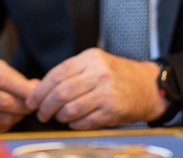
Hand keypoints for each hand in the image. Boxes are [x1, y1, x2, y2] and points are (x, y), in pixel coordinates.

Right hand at [0, 57, 36, 132]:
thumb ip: (12, 76)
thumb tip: (36, 86)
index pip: (4, 82)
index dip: (24, 90)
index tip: (38, 94)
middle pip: (4, 102)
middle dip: (23, 105)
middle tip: (33, 104)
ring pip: (1, 118)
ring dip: (16, 116)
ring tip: (19, 109)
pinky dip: (6, 124)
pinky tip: (7, 116)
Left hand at [25, 48, 166, 128]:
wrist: (150, 86)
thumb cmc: (118, 75)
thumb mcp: (96, 64)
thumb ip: (72, 73)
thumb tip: (40, 88)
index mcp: (90, 58)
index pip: (57, 74)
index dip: (40, 90)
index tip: (32, 100)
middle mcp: (99, 73)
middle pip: (61, 92)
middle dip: (46, 106)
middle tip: (41, 113)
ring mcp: (107, 93)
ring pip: (71, 109)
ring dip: (60, 116)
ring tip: (58, 117)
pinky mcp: (114, 111)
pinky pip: (86, 121)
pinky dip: (75, 124)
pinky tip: (73, 122)